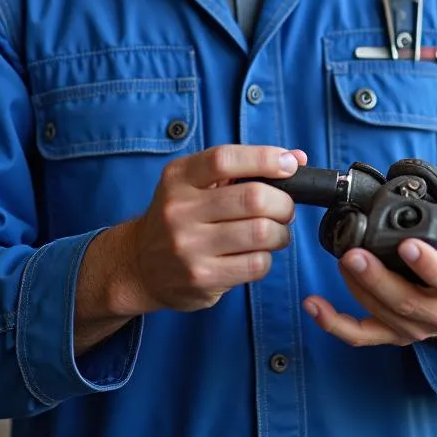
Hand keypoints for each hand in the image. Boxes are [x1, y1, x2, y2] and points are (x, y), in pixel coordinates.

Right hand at [118, 144, 308, 314]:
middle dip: (283, 202)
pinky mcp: (202, 278)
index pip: (225, 159)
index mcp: (178, 177)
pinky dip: (267, 257)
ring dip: (280, 232)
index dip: (265, 158)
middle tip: (284, 208)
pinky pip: (256, 264)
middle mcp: (179, 210)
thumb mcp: (197, 182)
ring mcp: (189, 247)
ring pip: (261, 233)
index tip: (289, 164)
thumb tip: (297, 158)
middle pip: (253, 198)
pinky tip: (257, 253)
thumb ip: (244, 167)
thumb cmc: (180, 215)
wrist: (138, 264)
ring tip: (274, 232)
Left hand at [302, 176, 436, 347]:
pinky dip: (334, 323)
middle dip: (377, 277)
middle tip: (355, 253)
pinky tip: (313, 304)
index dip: (430, 265)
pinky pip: (361, 335)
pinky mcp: (392, 335)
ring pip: (382, 314)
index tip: (408, 245)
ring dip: (357, 287)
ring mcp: (415, 328)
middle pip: (407, 302)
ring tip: (342, 258)